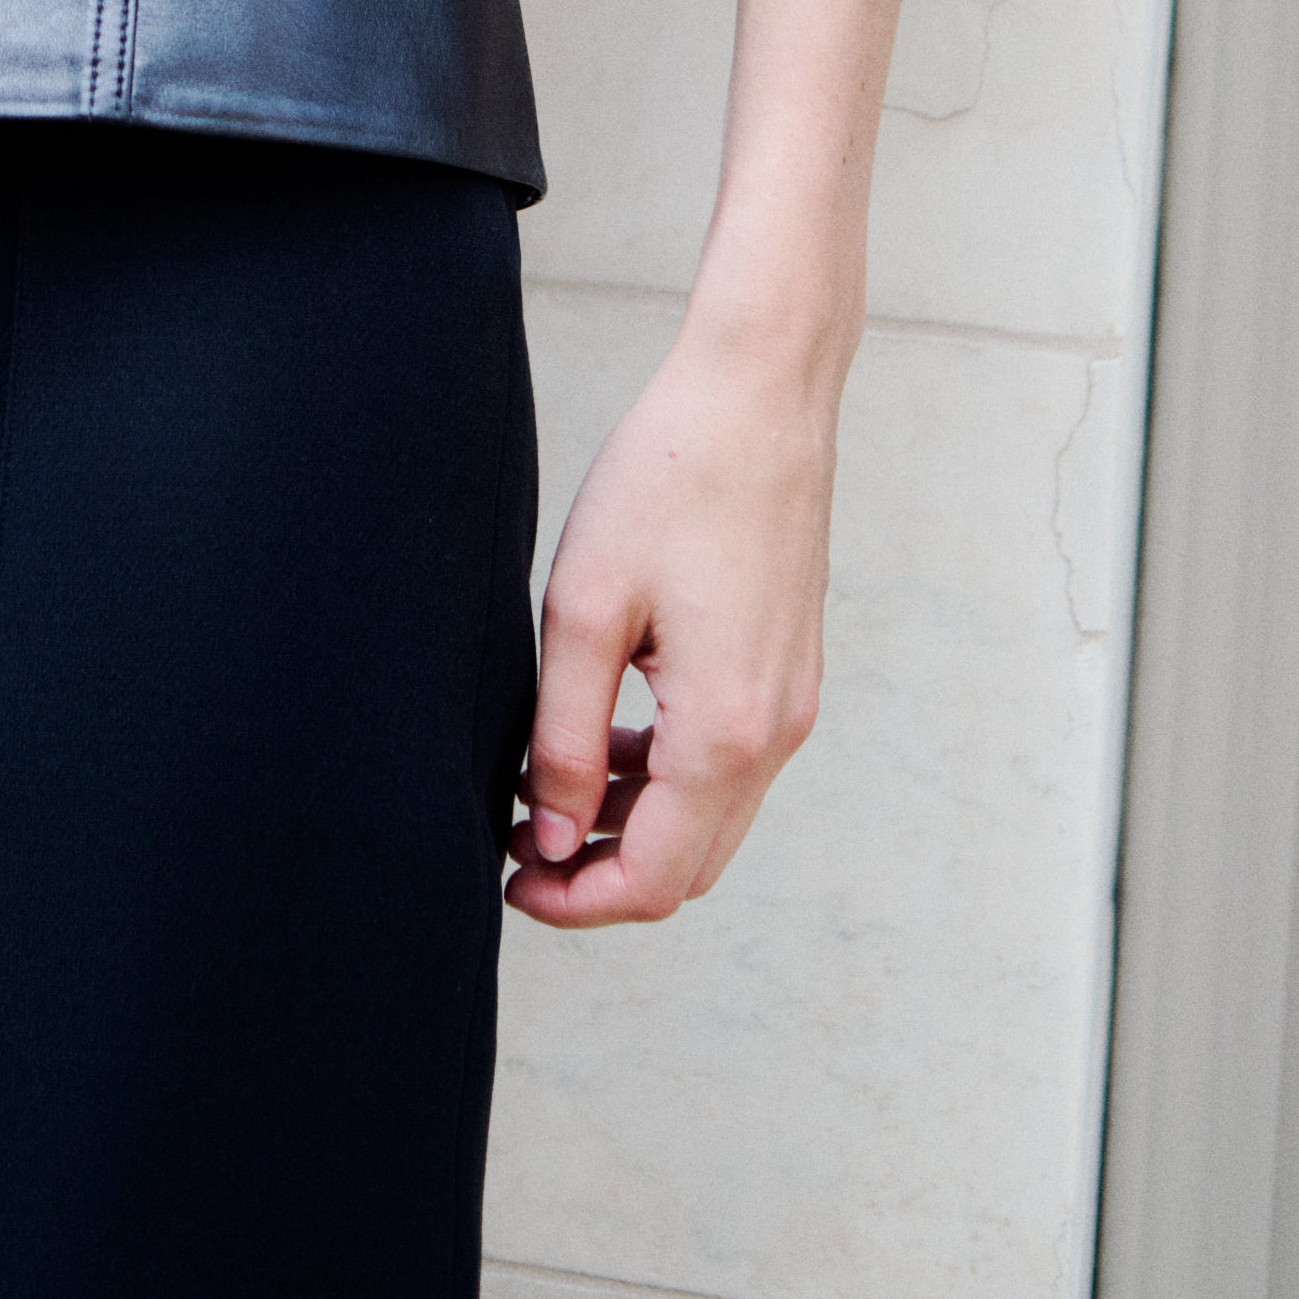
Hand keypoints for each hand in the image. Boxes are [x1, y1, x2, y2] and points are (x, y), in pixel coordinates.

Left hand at [504, 323, 834, 925]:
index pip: (654, 876)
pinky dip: (665, 777)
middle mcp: (775, 733)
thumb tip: (554, 837)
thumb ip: (566, 738)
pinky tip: (602, 737)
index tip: (507, 882)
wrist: (760, 397)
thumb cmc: (669, 481)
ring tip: (544, 791)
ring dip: (630, 825)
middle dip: (601, 874)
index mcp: (726, 731)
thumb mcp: (587, 610)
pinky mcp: (787, 670)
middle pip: (689, 863)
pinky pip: (727, 763)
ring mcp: (790, 703)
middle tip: (517, 846)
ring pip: (710, 818)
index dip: (576, 901)